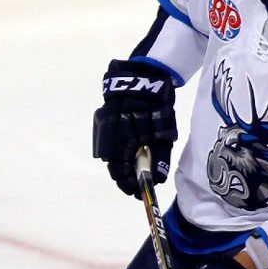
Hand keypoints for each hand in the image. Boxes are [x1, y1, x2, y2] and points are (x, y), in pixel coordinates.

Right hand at [92, 58, 176, 195]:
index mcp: (120, 139)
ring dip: (125, 163)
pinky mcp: (105, 119)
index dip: (128, 185)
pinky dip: (122, 150)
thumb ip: (158, 157)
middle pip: (114, 164)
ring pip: (113, 154)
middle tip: (140, 184)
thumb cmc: (157, 105)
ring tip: (137, 169)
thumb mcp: (163, 132)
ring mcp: (104, 126)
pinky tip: (133, 151)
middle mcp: (107, 135)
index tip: (138, 193)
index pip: (119, 171)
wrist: (144, 74)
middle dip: (127, 176)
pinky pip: (112, 141)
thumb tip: (157, 180)